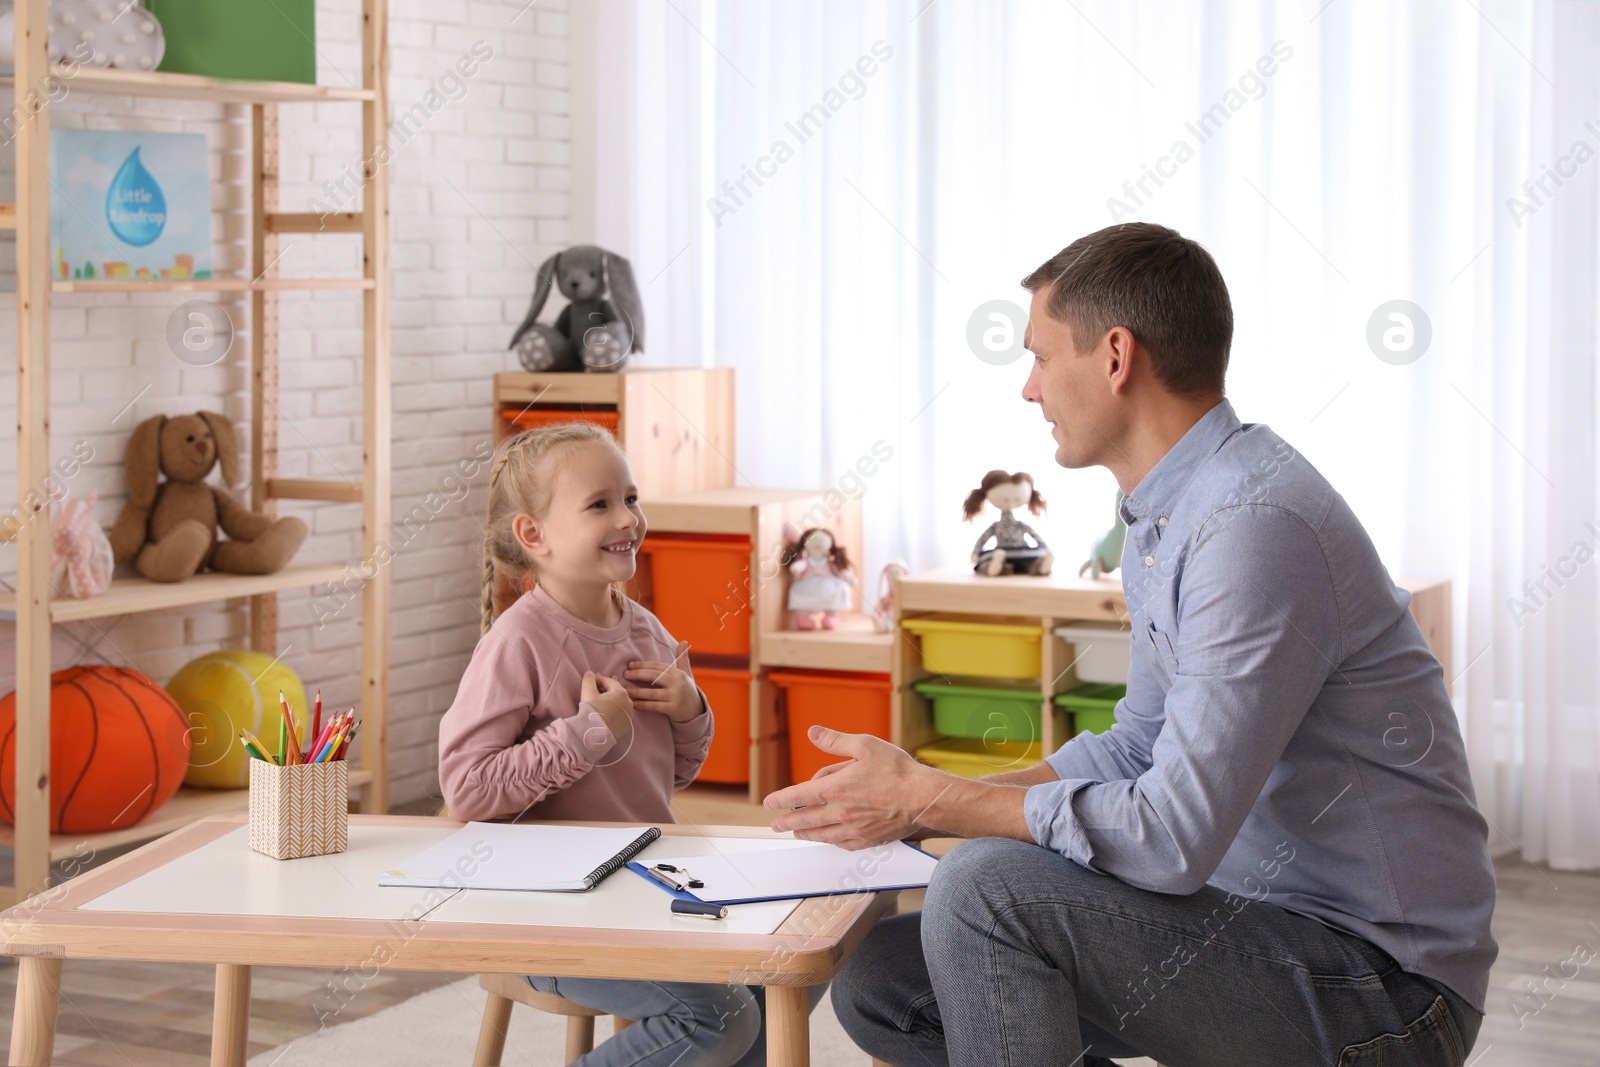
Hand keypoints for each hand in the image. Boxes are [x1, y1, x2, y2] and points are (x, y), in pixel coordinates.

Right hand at [581, 671, 632, 738]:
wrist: (596, 734)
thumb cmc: (592, 711)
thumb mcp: (588, 692)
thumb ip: (588, 680)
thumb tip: (590, 673)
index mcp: (621, 692)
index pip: (608, 681)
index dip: (599, 678)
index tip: (592, 677)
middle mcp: (628, 701)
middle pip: (616, 690)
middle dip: (607, 686)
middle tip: (601, 682)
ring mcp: (628, 713)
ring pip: (619, 701)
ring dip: (612, 696)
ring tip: (606, 694)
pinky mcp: (626, 723)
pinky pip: (620, 710)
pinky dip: (615, 706)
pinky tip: (610, 707)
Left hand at [623, 660, 703, 723]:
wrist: (696, 711)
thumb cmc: (687, 690)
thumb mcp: (686, 674)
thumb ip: (682, 659)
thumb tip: (683, 641)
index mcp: (679, 673)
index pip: (658, 666)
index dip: (643, 665)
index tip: (630, 665)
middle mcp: (678, 683)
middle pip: (654, 676)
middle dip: (638, 674)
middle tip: (625, 674)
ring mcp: (676, 696)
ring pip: (652, 693)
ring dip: (637, 692)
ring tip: (626, 690)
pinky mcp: (673, 709)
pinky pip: (655, 706)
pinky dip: (643, 705)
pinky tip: (634, 704)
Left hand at [762, 727, 948, 849]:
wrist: (924, 797)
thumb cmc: (897, 771)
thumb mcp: (864, 745)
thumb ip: (835, 741)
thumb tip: (813, 733)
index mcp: (836, 788)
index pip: (799, 796)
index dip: (781, 799)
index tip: (769, 803)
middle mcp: (841, 812)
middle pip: (805, 820)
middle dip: (787, 822)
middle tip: (775, 825)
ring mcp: (854, 828)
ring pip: (822, 835)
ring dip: (805, 834)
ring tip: (796, 834)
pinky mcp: (868, 839)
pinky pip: (842, 844)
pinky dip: (831, 842)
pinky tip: (828, 839)